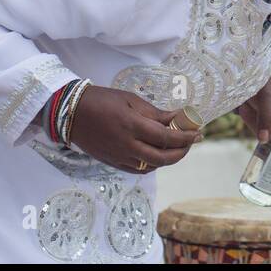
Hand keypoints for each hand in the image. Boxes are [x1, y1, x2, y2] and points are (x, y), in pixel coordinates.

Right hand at [67, 85, 200, 173]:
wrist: (71, 113)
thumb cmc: (103, 101)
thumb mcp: (132, 101)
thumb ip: (156, 114)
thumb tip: (178, 118)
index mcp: (133, 126)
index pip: (167, 138)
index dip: (186, 138)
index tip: (199, 133)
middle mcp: (127, 146)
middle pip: (163, 157)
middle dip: (182, 151)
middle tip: (191, 142)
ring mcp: (119, 157)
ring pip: (152, 166)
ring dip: (169, 159)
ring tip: (177, 147)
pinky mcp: (113, 163)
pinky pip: (139, 169)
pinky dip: (153, 164)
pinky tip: (158, 154)